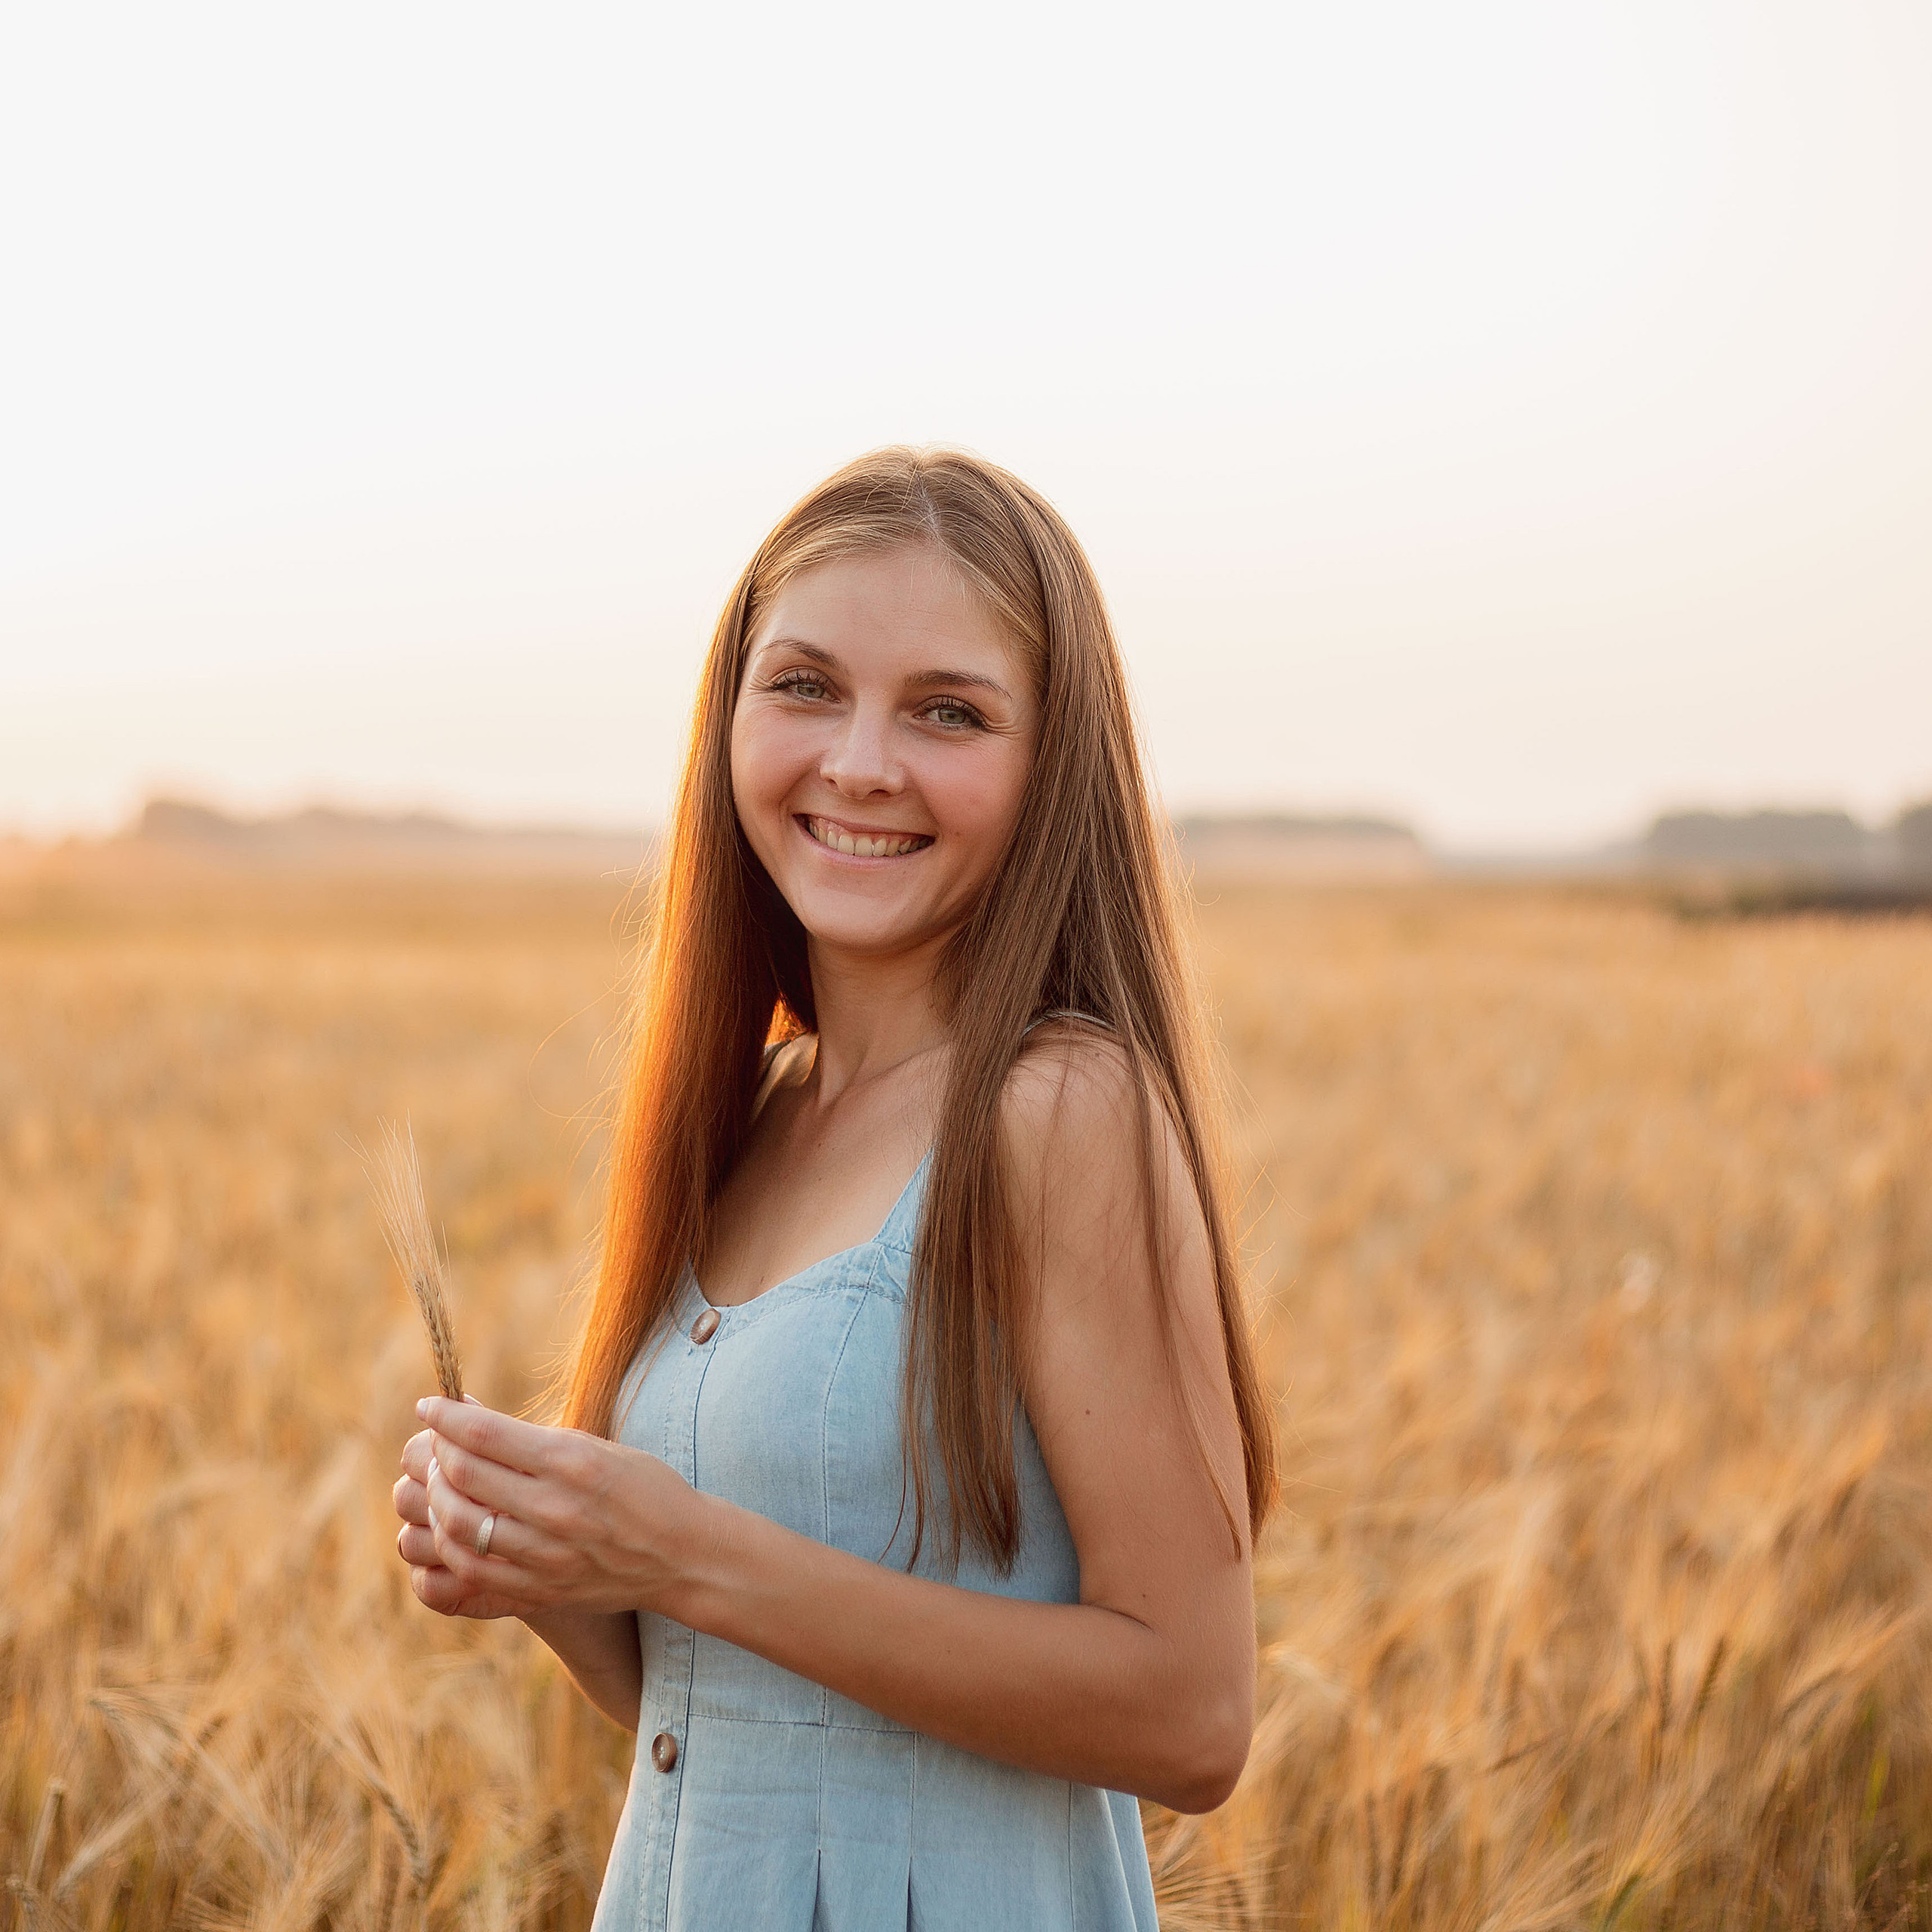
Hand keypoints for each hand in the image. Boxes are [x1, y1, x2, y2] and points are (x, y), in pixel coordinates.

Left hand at [412, 1395, 704, 1616]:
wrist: (681, 1554)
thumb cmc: (643, 1488)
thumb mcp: (596, 1448)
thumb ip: (533, 1439)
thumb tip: (469, 1417)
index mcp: (572, 1462)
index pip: (485, 1433)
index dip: (445, 1417)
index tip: (428, 1406)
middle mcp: (554, 1507)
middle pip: (463, 1476)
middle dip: (436, 1452)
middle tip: (434, 1442)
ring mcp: (544, 1554)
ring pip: (458, 1526)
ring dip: (436, 1499)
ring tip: (439, 1483)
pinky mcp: (539, 1590)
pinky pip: (470, 1572)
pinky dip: (447, 1547)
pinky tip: (449, 1528)